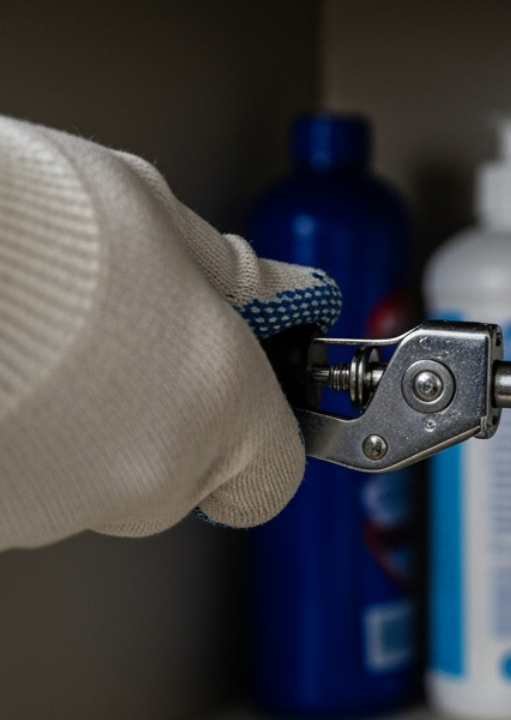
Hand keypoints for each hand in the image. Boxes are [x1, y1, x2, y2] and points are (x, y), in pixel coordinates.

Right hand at [0, 116, 340, 547]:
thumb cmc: (25, 227)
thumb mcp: (151, 210)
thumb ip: (222, 270)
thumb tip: (262, 290)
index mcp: (221, 402)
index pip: (275, 472)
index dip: (255, 429)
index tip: (240, 392)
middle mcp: (151, 474)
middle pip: (176, 474)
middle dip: (156, 413)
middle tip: (118, 339)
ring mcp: (59, 509)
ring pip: (91, 480)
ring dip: (78, 424)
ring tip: (37, 343)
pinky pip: (25, 479)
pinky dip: (18, 435)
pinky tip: (3, 373)